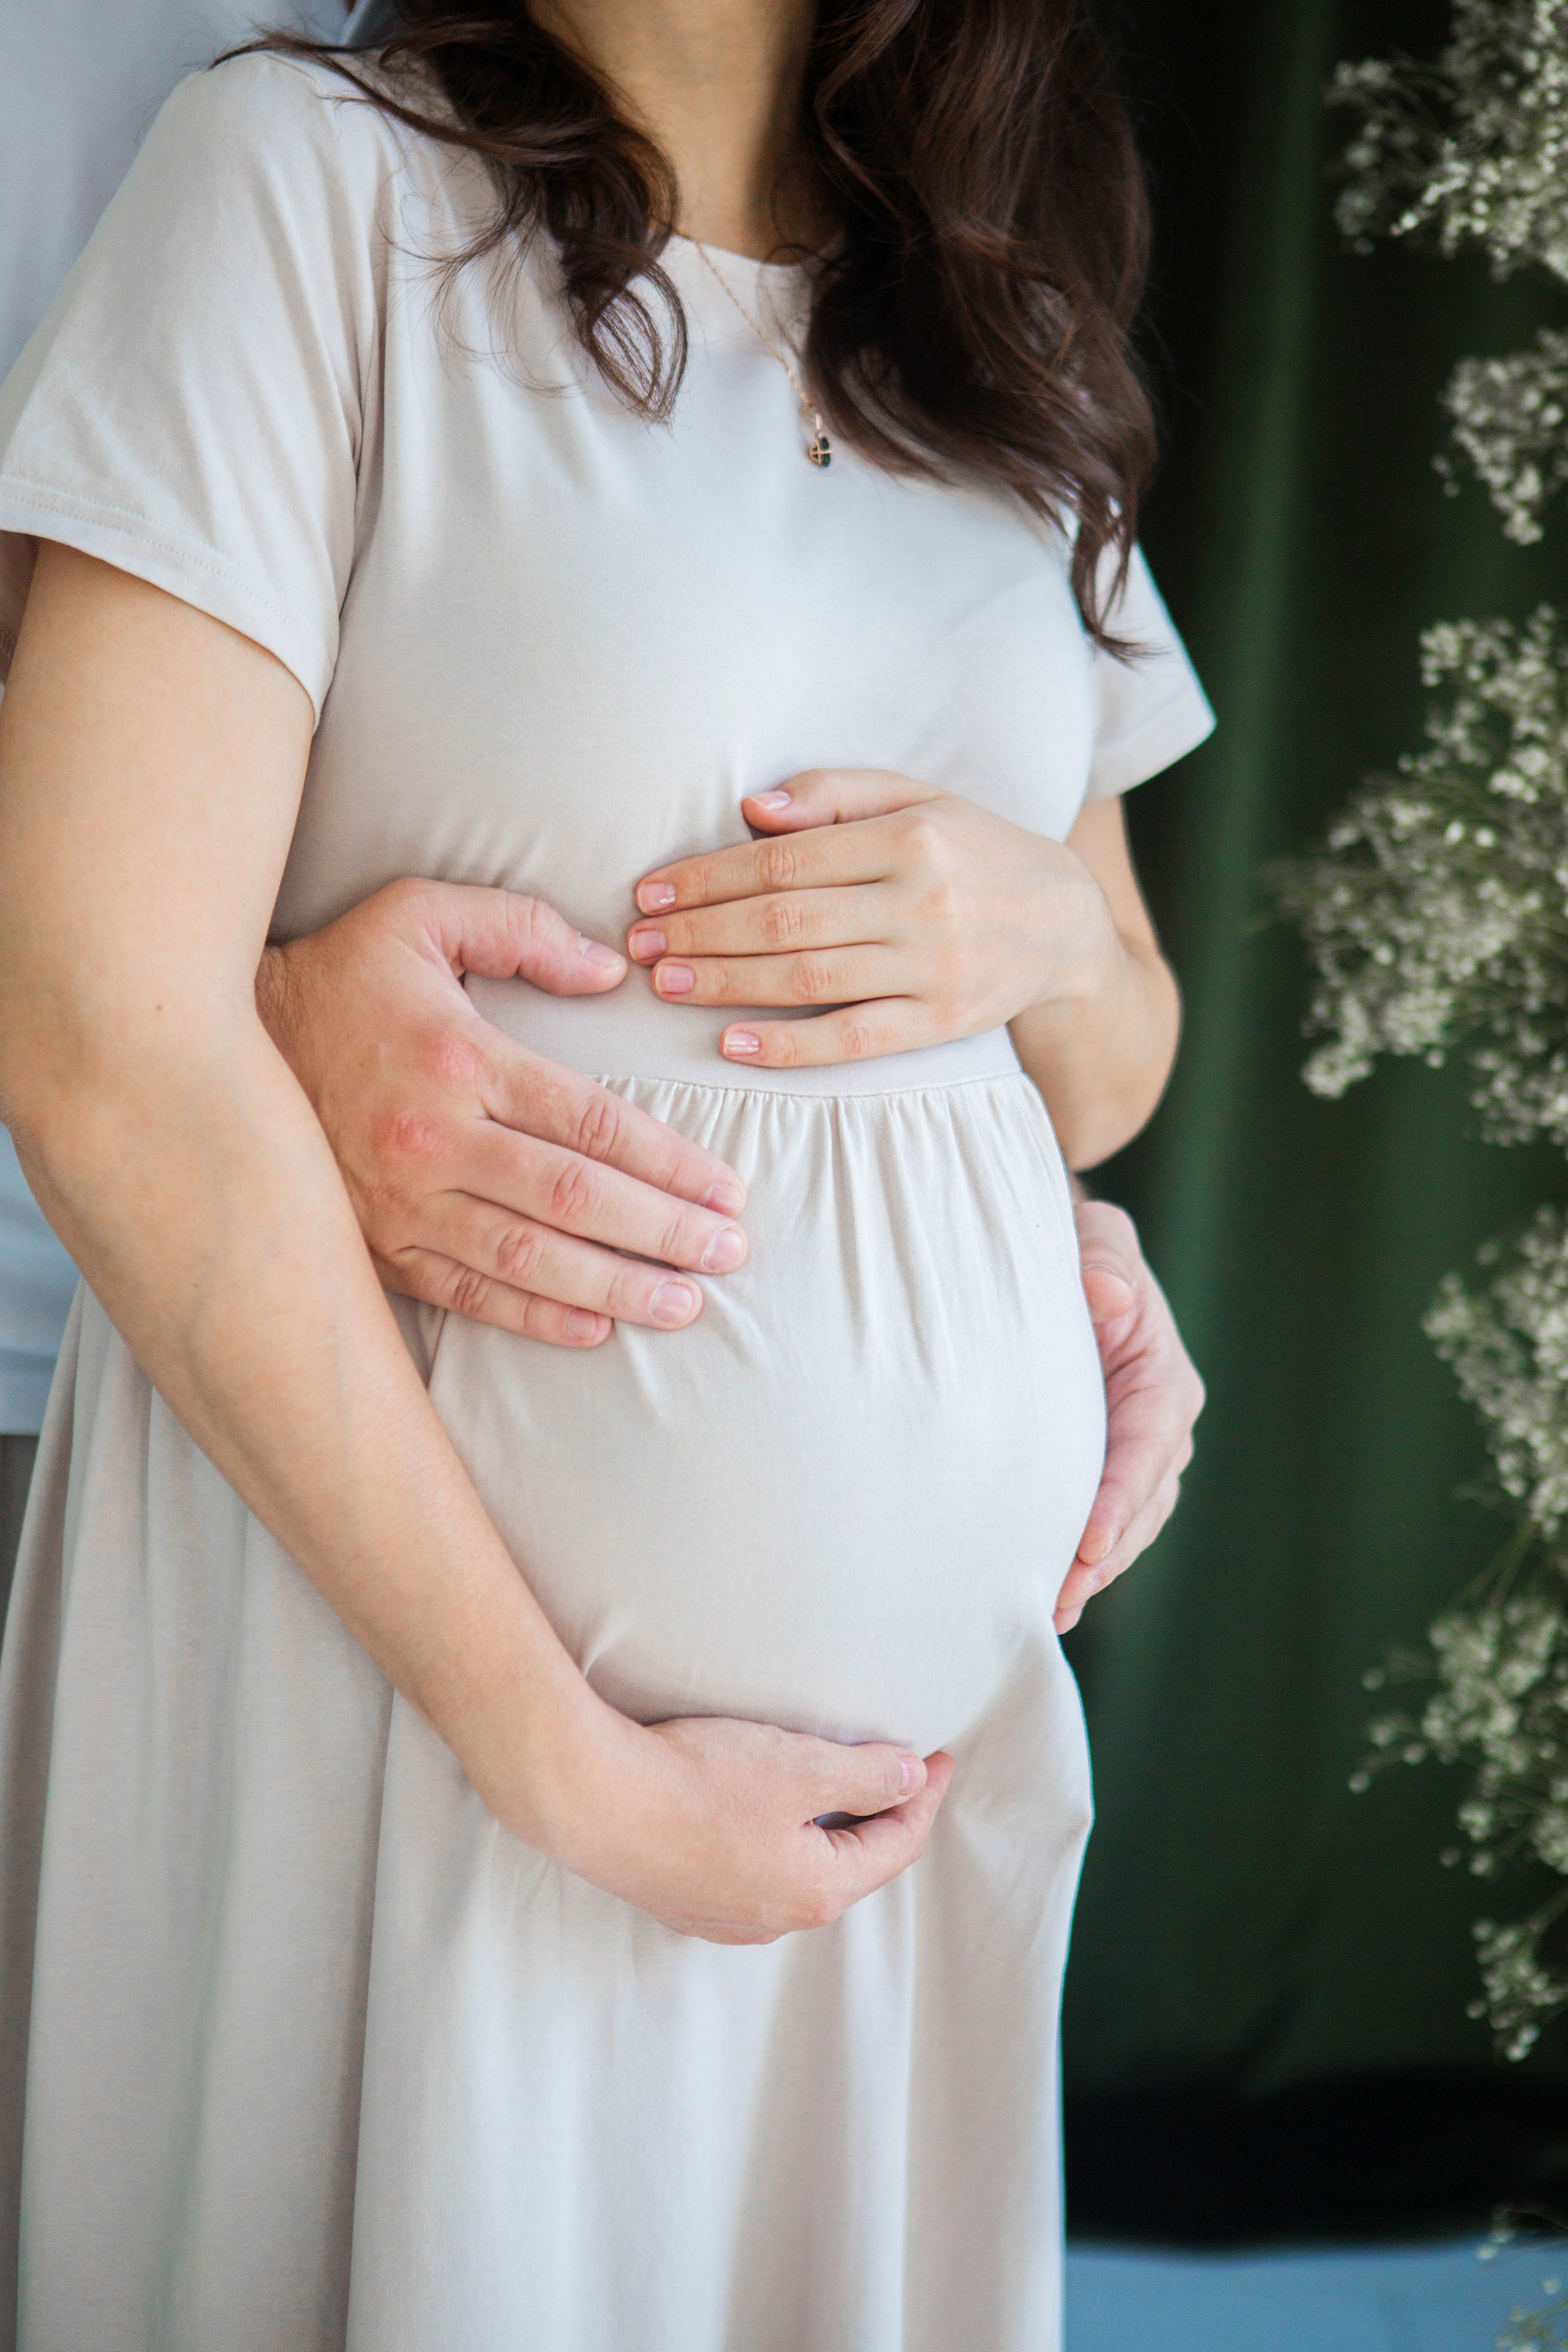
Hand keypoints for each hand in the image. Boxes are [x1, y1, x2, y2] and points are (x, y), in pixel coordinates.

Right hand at [258, 879, 749, 1345]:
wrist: (215, 1046)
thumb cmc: (338, 978)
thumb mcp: (421, 915)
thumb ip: (523, 929)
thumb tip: (610, 970)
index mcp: (460, 1059)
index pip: (591, 1122)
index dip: (669, 1162)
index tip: (726, 1189)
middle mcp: (434, 1139)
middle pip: (573, 1199)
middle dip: (663, 1231)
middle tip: (729, 1252)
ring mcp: (400, 1200)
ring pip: (527, 1257)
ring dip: (615, 1285)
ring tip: (686, 1303)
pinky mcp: (374, 1243)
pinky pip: (466, 1292)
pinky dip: (534, 1315)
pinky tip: (594, 1326)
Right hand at [553, 1705, 954, 1943]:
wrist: (589, 1799)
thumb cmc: (696, 1780)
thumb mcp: (798, 1766)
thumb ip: (864, 1777)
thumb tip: (911, 1781)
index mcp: (816, 1889)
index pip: (897, 1844)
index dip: (925, 1795)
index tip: (939, 1756)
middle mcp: (775, 1918)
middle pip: (853, 1865)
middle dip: (883, 1817)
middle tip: (901, 1770)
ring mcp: (725, 1918)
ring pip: (803, 1873)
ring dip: (830, 1832)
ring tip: (840, 1788)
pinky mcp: (685, 1901)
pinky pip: (757, 1875)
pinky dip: (783, 1843)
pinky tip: (770, 1814)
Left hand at [626, 767, 1115, 1068]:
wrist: (1064, 921)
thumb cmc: (972, 850)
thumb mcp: (916, 798)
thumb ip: (835, 794)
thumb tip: (753, 809)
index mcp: (908, 837)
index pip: (783, 860)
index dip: (708, 878)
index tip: (652, 894)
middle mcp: (921, 901)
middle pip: (785, 919)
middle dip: (701, 933)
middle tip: (638, 945)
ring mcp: (933, 967)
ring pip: (809, 978)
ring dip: (726, 983)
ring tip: (665, 983)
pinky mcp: (942, 1024)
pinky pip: (854, 1039)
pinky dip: (790, 1045)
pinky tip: (732, 1045)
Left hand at [1054, 1197, 1203, 1631]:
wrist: (1065, 1268)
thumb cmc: (1079, 1250)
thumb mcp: (1098, 1237)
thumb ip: (1102, 1259)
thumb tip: (1105, 1295)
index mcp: (1163, 1381)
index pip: (1146, 1447)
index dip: (1119, 1500)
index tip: (1086, 1542)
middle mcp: (1160, 1429)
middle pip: (1141, 1506)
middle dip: (1103, 1556)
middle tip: (1060, 1597)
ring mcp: (1134, 1459)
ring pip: (1124, 1529)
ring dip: (1091, 1573)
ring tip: (1048, 1613)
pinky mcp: (1103, 1476)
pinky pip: (1099, 1528)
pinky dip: (1078, 1566)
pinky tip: (1043, 1604)